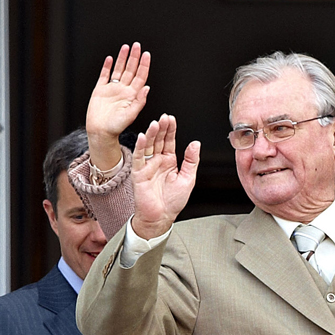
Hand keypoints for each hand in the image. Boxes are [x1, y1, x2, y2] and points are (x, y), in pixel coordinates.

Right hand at [86, 43, 150, 169]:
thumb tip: (147, 88)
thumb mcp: (131, 115)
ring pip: (119, 70)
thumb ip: (139, 102)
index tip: (146, 55)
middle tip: (137, 45)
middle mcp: (123, 91)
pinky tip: (110, 59)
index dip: (144, 65)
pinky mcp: (100, 90)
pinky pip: (105, 76)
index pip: (140, 77)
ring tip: (126, 47)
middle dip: (134, 57)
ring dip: (122, 59)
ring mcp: (112, 89)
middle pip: (130, 70)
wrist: (100, 132)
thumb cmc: (116, 128)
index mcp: (132, 96)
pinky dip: (107, 67)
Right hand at [130, 115, 200, 239]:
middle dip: (161, 128)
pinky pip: (139, 158)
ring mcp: (147, 166)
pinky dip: (140, 147)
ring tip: (156, 124)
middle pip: (159, 140)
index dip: (171, 130)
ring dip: (152, 134)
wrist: (161, 217)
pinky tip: (143, 137)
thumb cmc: (173, 202)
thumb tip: (196, 144)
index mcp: (169, 162)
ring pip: (148, 146)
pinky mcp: (138, 173)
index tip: (172, 119)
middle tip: (165, 117)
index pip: (169, 141)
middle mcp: (157, 161)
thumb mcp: (188, 179)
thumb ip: (191, 161)